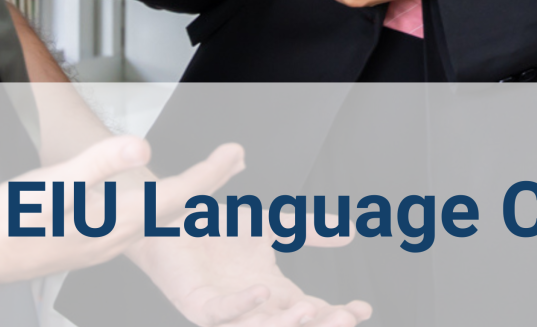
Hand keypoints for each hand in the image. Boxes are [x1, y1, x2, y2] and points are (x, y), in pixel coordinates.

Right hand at [0, 136, 245, 283]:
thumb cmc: (7, 222)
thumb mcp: (51, 185)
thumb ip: (97, 166)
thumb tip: (141, 150)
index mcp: (113, 222)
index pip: (175, 197)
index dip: (208, 175)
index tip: (234, 155)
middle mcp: (115, 238)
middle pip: (175, 209)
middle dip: (209, 184)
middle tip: (236, 159)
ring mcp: (103, 244)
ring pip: (159, 219)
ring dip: (187, 195)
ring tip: (209, 175)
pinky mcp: (89, 242)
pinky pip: (139, 225)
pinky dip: (160, 207)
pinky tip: (158, 200)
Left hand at [130, 232, 372, 326]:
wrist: (171, 219)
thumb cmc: (215, 228)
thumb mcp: (271, 225)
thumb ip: (308, 230)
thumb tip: (348, 233)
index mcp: (274, 293)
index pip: (313, 310)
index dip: (339, 312)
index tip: (364, 308)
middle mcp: (253, 307)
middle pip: (294, 325)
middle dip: (322, 324)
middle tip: (347, 317)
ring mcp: (226, 310)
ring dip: (288, 322)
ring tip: (312, 308)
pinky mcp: (199, 304)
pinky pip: (222, 313)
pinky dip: (243, 305)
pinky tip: (264, 293)